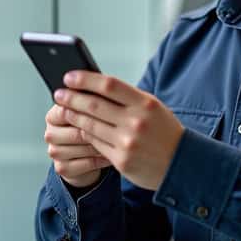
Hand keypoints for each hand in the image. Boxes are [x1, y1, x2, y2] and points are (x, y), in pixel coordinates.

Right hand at [45, 98, 110, 187]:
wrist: (88, 154)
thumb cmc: (94, 127)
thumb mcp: (94, 110)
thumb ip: (95, 99)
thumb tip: (107, 87)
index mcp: (54, 114)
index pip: (66, 109)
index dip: (87, 109)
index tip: (109, 109)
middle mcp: (50, 132)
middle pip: (75, 130)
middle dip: (97, 129)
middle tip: (117, 128)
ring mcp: (55, 151)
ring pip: (80, 147)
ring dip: (101, 145)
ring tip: (117, 141)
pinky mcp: (62, 167)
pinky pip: (85, 163)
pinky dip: (101, 159)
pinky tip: (112, 155)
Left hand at [52, 70, 185, 190]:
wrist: (182, 164)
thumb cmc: (164, 131)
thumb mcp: (153, 108)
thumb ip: (128, 98)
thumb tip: (95, 86)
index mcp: (146, 104)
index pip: (110, 86)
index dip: (86, 79)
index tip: (69, 77)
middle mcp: (136, 122)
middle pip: (95, 105)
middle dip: (72, 98)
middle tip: (59, 93)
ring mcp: (128, 143)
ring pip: (90, 125)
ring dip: (73, 116)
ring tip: (63, 109)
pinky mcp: (122, 161)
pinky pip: (95, 144)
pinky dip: (84, 134)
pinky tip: (77, 128)